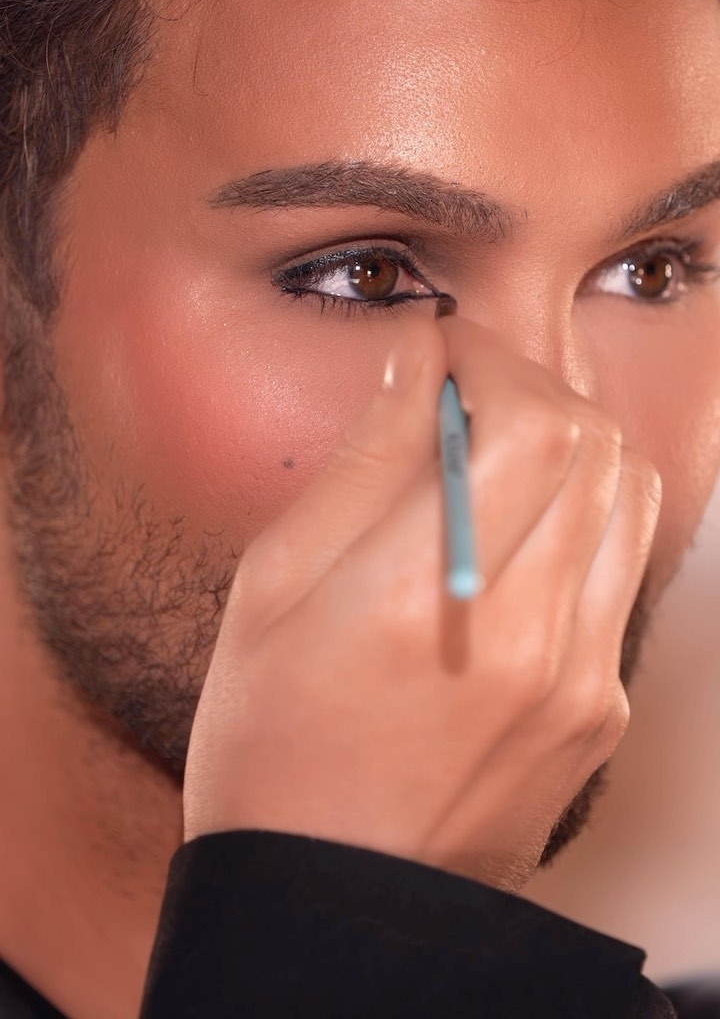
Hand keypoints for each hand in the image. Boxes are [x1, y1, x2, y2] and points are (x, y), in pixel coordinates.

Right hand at [183, 313, 661, 892]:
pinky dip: (581, 517)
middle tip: (467, 391)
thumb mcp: (272, 591)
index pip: (525, 420)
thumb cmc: (272, 747)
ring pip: (629, 496)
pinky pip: (619, 570)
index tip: (445, 349)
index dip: (491, 357)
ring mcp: (578, 681)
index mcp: (419, 596)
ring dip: (570, 443)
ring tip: (498, 452)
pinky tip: (515, 535)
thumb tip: (419, 363)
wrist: (331, 902)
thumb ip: (362, 465)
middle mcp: (524, 635)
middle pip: (594, 444)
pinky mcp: (598, 711)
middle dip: (533, 386)